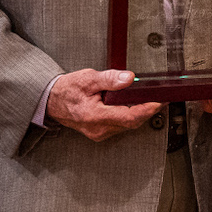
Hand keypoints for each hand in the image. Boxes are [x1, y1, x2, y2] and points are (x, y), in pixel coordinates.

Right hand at [46, 69, 162, 140]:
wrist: (51, 101)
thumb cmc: (66, 90)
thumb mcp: (87, 78)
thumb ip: (110, 79)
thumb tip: (129, 78)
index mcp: (94, 116)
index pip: (129, 117)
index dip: (148, 109)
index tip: (160, 101)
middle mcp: (98, 128)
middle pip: (132, 122)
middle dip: (147, 110)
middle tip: (159, 97)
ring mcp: (99, 133)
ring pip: (128, 125)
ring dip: (139, 113)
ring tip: (147, 99)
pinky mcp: (100, 132)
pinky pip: (121, 126)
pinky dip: (130, 115)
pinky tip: (133, 105)